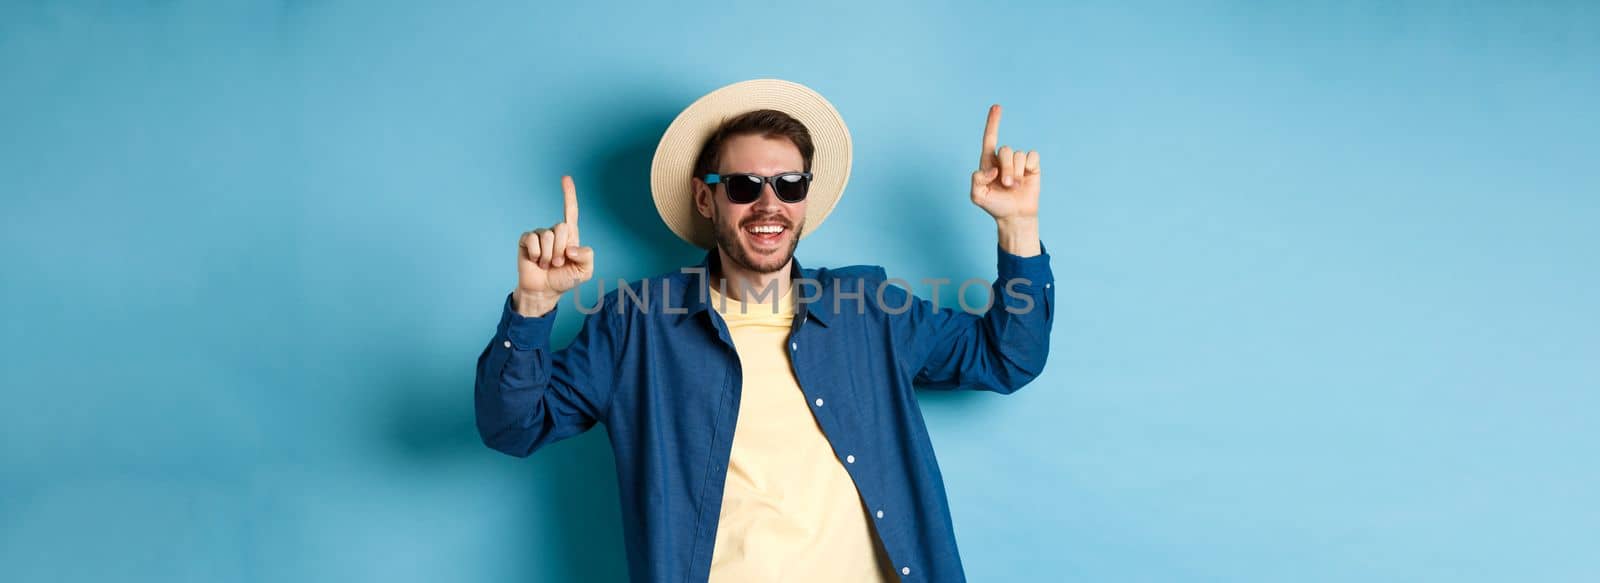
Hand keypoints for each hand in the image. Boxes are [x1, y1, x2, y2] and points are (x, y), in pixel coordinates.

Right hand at [514, 175, 594, 316]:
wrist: (545, 291)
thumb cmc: (565, 280)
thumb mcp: (584, 271)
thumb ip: (587, 257)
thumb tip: (570, 247)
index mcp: (570, 236)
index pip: (570, 211)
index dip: (568, 194)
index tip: (565, 177)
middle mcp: (554, 232)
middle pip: (561, 227)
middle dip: (560, 249)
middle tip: (558, 263)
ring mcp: (539, 236)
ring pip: (546, 236)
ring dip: (548, 255)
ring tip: (546, 264)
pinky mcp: (525, 241)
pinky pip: (531, 239)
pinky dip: (535, 253)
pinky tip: (534, 261)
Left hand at [970, 104, 1040, 221]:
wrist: (1015, 216)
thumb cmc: (995, 206)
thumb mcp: (977, 196)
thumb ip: (977, 180)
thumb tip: (993, 169)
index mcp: (988, 162)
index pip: (989, 138)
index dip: (993, 122)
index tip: (997, 107)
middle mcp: (1003, 159)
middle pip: (1005, 150)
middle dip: (1007, 168)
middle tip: (1007, 185)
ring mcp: (1018, 162)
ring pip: (1019, 155)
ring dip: (1017, 173)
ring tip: (1015, 187)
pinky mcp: (1032, 166)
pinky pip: (1032, 156)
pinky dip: (1029, 167)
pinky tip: (1027, 178)